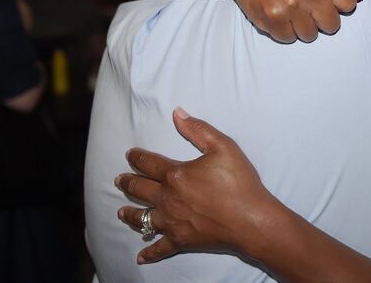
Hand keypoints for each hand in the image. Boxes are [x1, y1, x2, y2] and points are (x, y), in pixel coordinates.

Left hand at [115, 107, 277, 263]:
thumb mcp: (223, 147)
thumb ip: (198, 129)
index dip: (137, 157)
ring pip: (142, 219)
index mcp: (175, 175)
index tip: (130, 155)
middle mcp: (167, 199)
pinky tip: (140, 256)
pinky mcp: (180, 240)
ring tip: (120, 212)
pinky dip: (149, 252)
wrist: (250, 219)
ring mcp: (172, 222)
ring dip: (129, 214)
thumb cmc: (239, 182)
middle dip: (127, 183)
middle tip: (119, 180)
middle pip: (139, 190)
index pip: (148, 163)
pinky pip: (159, 248)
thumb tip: (177, 113)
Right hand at [211, 0, 360, 42]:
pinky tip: (278, 14)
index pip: (348, 4)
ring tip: (291, 9)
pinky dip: (284, 31)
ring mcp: (290, 4)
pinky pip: (289, 38)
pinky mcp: (273, 17)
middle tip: (306, 7)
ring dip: (302, 26)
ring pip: (311, 35)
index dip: (338, 4)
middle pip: (332, 25)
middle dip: (321, 19)